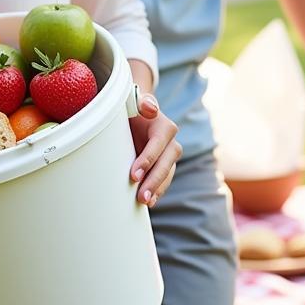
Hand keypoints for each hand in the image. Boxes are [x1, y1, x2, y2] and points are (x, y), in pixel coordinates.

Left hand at [129, 92, 180, 206]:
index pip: (157, 145)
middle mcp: (171, 143)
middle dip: (154, 181)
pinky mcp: (164, 167)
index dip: (147, 160)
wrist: (135, 118)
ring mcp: (169, 157)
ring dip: (156, 189)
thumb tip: (151, 109)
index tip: (133, 175)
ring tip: (144, 202)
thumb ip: (143, 102)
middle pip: (166, 164)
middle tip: (140, 196)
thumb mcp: (135, 102)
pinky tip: (149, 201)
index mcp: (165, 127)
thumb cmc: (133, 110)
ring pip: (167, 175)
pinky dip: (157, 192)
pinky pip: (164, 181)